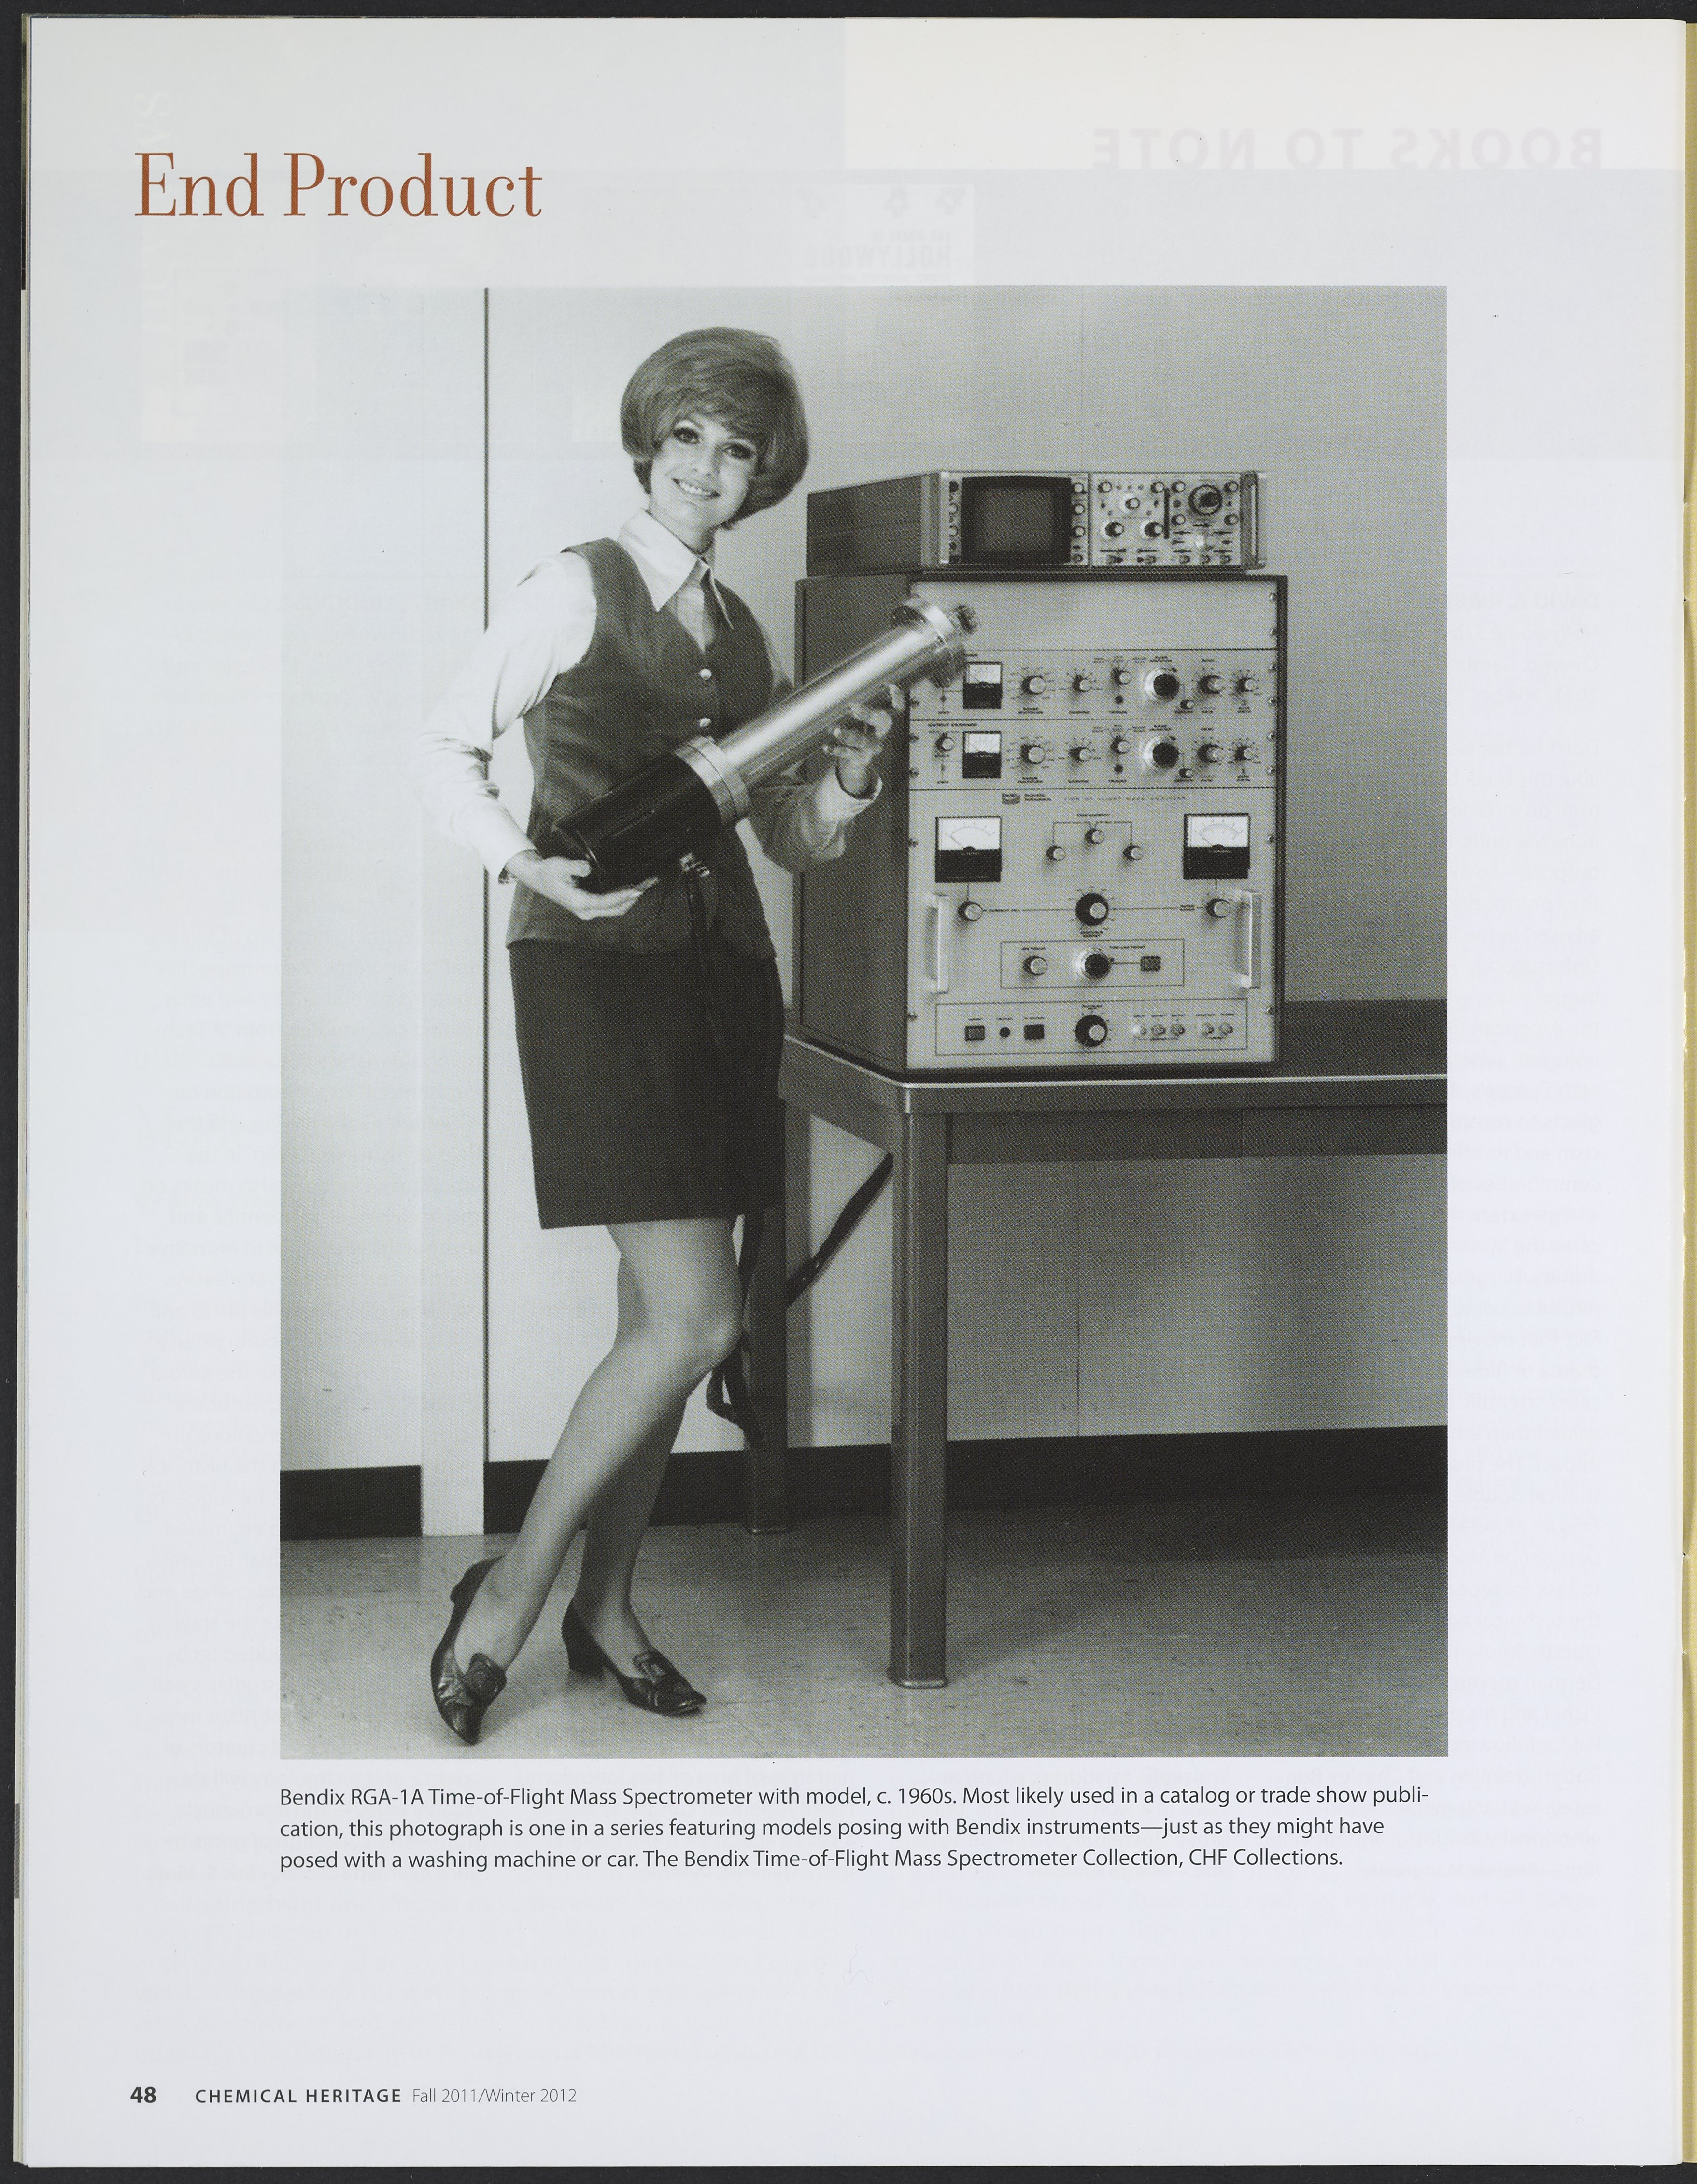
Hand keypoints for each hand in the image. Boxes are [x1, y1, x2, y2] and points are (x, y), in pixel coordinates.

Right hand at [506, 850, 653, 918]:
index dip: (623, 896)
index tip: (637, 889)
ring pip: (616, 909)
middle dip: (634, 897)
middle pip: (617, 909)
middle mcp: (586, 911)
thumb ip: (574, 867)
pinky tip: (632, 888)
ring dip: (631, 898)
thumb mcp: (558, 866)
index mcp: (579, 903)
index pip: (607, 902)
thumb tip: (588, 868)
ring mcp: (589, 911)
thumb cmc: (548, 872)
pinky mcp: (590, 907)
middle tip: (649, 884)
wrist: (538, 878)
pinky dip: (623, 898)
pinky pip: (611, 906)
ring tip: (646, 885)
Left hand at [824, 682, 903, 798]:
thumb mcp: (859, 717)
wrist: (855, 760)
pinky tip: (827, 746)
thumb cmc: (857, 730)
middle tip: (854, 708)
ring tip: (837, 731)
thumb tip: (839, 686)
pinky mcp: (862, 759)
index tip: (890, 688)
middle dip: (869, 714)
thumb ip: (856, 704)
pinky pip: (850, 755)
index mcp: (883, 719)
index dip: (897, 699)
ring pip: (865, 742)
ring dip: (851, 735)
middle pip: (884, 722)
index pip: (897, 708)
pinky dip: (837, 750)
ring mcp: (873, 747)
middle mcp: (882, 732)